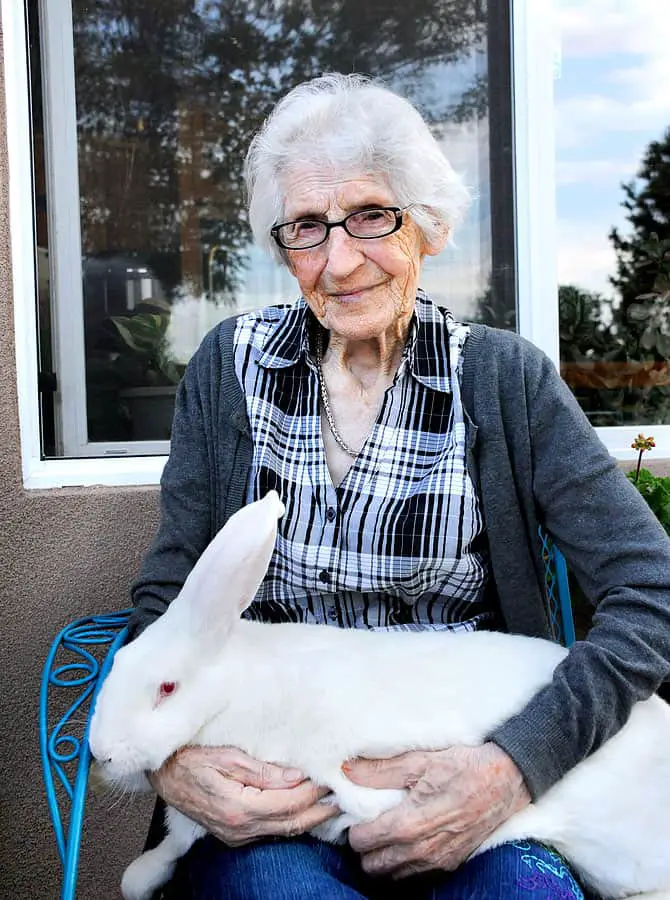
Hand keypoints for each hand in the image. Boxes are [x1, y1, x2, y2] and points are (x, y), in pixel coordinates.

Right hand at [148, 745, 337, 845]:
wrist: (161, 773)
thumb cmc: (188, 758)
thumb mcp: (226, 755)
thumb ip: (262, 770)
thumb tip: (295, 775)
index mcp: (239, 807)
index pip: (290, 803)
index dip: (314, 791)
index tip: (331, 776)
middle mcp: (239, 828)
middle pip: (291, 823)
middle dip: (320, 810)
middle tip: (343, 795)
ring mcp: (236, 835)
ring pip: (283, 831)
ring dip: (309, 818)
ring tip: (331, 802)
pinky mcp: (233, 834)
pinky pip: (270, 831)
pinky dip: (291, 821)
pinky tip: (304, 810)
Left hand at [346, 743, 530, 877]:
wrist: (505, 780)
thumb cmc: (462, 766)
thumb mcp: (419, 761)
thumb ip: (380, 770)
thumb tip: (347, 769)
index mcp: (409, 824)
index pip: (361, 841)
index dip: (353, 826)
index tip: (357, 812)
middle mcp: (421, 850)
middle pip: (372, 866)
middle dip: (364, 847)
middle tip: (368, 824)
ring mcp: (436, 861)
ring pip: (392, 876)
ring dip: (383, 859)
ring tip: (385, 833)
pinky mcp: (450, 865)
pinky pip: (415, 877)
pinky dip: (403, 866)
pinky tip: (406, 843)